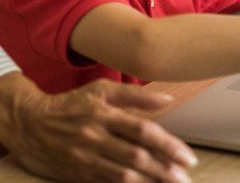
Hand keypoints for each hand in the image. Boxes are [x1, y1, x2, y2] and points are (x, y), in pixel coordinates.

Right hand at [0, 72, 196, 182]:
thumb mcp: (102, 89)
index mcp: (106, 113)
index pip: (143, 131)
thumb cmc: (72, 103)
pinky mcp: (76, 175)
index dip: (167, 145)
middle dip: (164, 169)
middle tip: (185, 177)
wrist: (30, 123)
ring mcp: (85, 158)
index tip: (187, 156)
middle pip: (136, 156)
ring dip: (149, 182)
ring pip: (122, 175)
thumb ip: (135, 94)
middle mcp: (96, 137)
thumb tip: (167, 99)